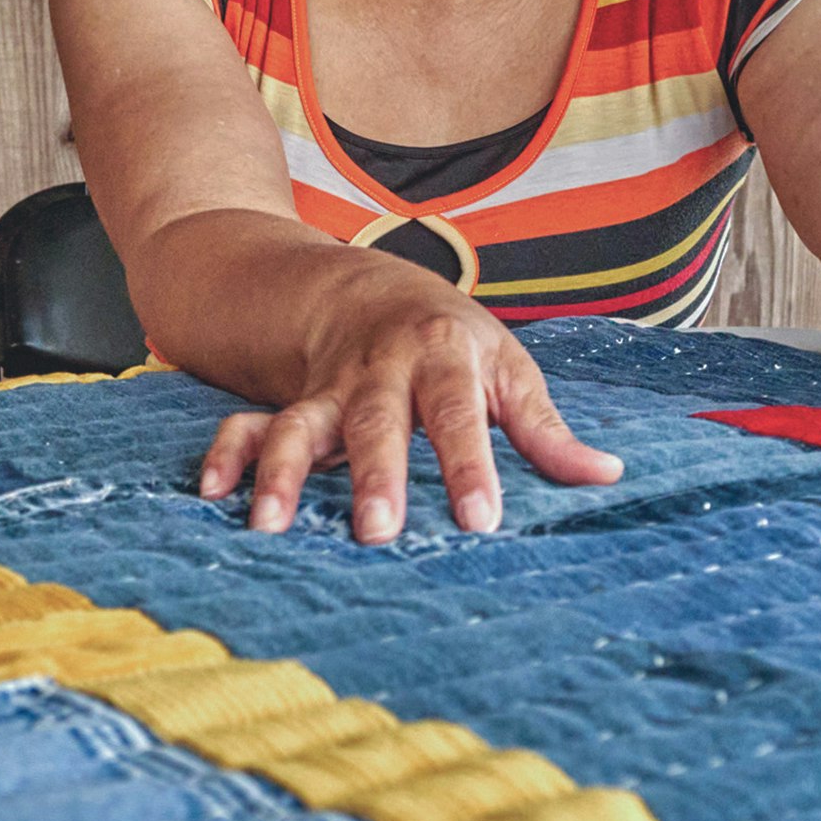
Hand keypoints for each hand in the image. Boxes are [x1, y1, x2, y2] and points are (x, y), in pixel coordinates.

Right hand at [193, 264, 623, 542]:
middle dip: (374, 476)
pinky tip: (213, 492)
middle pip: (375, 423)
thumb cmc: (453, 341)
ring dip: (281, 474)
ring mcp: (328, 389)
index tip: (480, 520)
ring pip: (299, 424)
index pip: (460, 415)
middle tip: (377, 532)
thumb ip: (545, 428)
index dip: (469, 466)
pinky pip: (248, 423)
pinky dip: (226, 455)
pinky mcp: (289, 404)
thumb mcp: (506, 368)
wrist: (366, 288)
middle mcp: (380, 372)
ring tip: (270, 527)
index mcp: (444, 358)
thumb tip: (607, 475)